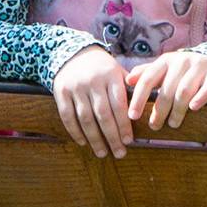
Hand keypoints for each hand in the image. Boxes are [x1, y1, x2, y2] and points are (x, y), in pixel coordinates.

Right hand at [52, 42, 133, 157]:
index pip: (119, 105)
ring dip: (94, 139)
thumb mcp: (117, 71)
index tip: (129, 141)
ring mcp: (76, 87)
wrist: (73, 54)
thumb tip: (146, 109)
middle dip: (112, 137)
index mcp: (111, 75)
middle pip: (103, 114)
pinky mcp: (61, 92)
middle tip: (119, 153)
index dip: (124, 125)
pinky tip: (83, 143)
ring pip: (85, 118)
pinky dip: (75, 132)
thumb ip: (131, 88)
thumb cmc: (102, 68)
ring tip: (102, 153)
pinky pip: (67, 116)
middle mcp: (93, 81)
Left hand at [128, 50, 206, 131]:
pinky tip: (193, 108)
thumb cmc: (181, 71)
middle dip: (159, 110)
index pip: (148, 79)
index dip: (139, 98)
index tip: (133, 116)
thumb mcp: (163, 69)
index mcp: (165, 61)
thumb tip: (127, 80)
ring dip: (177, 110)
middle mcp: (181, 61)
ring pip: (185, 90)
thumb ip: (145, 74)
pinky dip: (200, 98)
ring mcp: (199, 66)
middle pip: (166, 89)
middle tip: (154, 126)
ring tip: (173, 124)